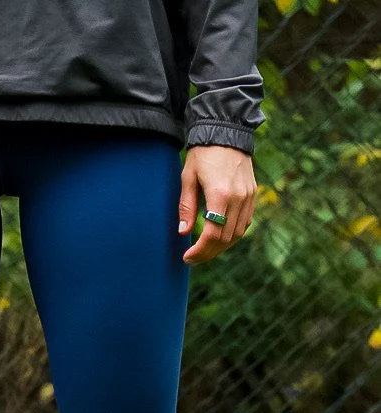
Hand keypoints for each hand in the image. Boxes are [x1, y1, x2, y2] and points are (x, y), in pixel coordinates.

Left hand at [178, 145, 256, 264]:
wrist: (226, 131)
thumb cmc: (203, 153)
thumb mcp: (188, 178)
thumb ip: (186, 206)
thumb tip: (183, 232)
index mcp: (220, 194)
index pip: (212, 235)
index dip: (199, 251)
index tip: (187, 257)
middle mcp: (238, 198)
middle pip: (225, 239)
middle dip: (208, 253)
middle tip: (193, 258)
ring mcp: (248, 197)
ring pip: (237, 234)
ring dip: (221, 247)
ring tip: (205, 250)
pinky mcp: (252, 194)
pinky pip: (245, 223)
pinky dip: (232, 235)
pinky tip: (220, 237)